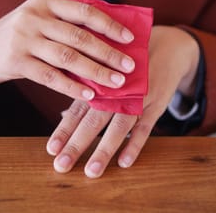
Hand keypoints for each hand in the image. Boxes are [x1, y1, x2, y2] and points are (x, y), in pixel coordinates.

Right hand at [0, 0, 134, 99]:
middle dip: (108, 53)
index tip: (129, 38)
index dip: (109, 25)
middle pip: (79, 36)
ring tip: (116, 82)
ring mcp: (24, 39)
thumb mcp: (39, 20)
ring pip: (68, 57)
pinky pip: (50, 76)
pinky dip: (72, 86)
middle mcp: (35, 17)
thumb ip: (66, 24)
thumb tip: (105, 40)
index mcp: (45, 3)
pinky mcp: (16, 61)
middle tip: (129, 66)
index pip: (85, 11)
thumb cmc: (18, 35)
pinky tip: (89, 94)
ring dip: (95, 71)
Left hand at [46, 25, 199, 177]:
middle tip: (62, 165)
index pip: (78, 109)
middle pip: (94, 120)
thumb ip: (87, 90)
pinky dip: (136, 143)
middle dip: (77, 144)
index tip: (51, 149)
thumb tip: (62, 115)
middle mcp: (115, 91)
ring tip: (92, 171)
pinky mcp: (156, 102)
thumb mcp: (107, 68)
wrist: (167, 47)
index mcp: (100, 83)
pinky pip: (146, 126)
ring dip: (104, 149)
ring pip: (118, 126)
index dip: (64, 129)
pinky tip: (124, 162)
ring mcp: (137, 97)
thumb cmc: (128, 62)